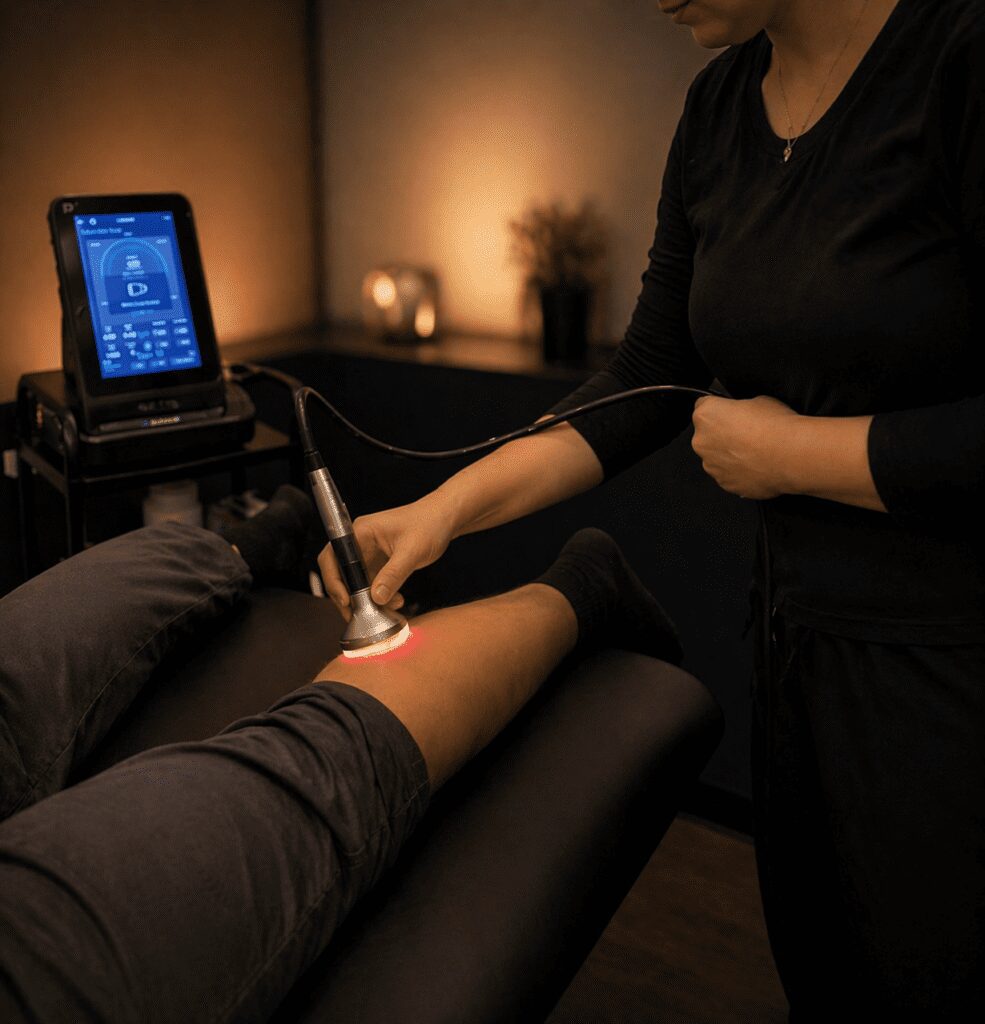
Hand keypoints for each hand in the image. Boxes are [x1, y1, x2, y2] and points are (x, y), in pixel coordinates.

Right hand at [317, 496, 456, 621]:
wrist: (445, 519)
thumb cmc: (429, 524)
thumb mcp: (412, 551)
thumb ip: (394, 574)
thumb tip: (377, 598)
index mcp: (360, 532)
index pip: (334, 557)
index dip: (334, 580)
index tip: (346, 601)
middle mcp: (360, 542)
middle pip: (341, 573)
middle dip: (348, 596)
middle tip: (358, 616)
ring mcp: (369, 553)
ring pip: (357, 583)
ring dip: (367, 599)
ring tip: (385, 610)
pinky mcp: (380, 563)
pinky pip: (371, 584)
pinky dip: (379, 596)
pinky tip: (394, 603)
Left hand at [691, 394, 799, 499]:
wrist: (791, 456)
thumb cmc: (775, 426)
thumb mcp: (758, 400)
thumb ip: (741, 408)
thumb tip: (743, 415)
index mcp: (706, 415)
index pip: (703, 407)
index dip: (720, 409)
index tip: (731, 413)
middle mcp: (701, 441)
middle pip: (707, 435)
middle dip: (722, 435)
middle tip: (747, 434)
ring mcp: (711, 466)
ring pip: (716, 458)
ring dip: (729, 455)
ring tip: (755, 453)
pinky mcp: (724, 484)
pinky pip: (728, 475)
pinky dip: (739, 472)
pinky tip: (757, 466)